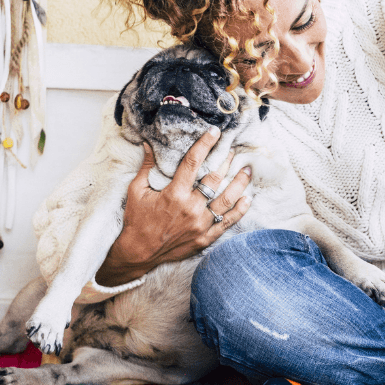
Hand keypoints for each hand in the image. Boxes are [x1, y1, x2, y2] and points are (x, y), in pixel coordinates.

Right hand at [96, 127, 252, 285]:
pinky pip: (227, 222)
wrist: (138, 253)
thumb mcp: (136, 191)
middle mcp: (190, 208)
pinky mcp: (205, 238)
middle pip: (215, 179)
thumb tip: (149, 144)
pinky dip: (240, 210)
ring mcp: (200, 225)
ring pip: (227, 200)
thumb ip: (146, 167)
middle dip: (226, 161)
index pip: (193, 162)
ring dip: (239, 183)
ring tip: (247, 170)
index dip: (205, 144)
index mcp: (174, 194)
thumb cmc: (137, 220)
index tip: (215, 132)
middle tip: (233, 150)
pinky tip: (247, 199)